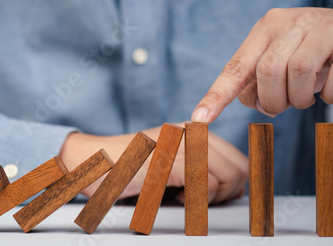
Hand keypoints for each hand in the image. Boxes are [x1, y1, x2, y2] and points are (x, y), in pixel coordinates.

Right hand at [59, 124, 247, 203]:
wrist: (94, 160)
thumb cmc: (127, 165)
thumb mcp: (169, 163)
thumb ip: (200, 168)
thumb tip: (234, 188)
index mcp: (191, 131)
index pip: (236, 156)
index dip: (235, 183)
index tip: (219, 196)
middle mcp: (188, 132)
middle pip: (238, 166)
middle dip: (228, 191)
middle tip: (204, 200)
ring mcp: (179, 143)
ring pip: (226, 175)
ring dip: (212, 197)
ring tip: (190, 200)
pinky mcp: (167, 159)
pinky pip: (203, 182)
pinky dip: (196, 200)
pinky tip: (177, 198)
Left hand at [191, 7, 332, 122]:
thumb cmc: (312, 50)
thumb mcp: (282, 60)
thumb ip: (261, 80)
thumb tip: (255, 104)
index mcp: (266, 28)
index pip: (236, 66)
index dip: (217, 95)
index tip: (199, 119)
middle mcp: (291, 23)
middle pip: (268, 70)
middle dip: (272, 100)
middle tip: (281, 107)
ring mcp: (322, 27)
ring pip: (299, 71)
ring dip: (300, 98)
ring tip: (306, 100)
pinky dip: (332, 94)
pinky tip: (331, 94)